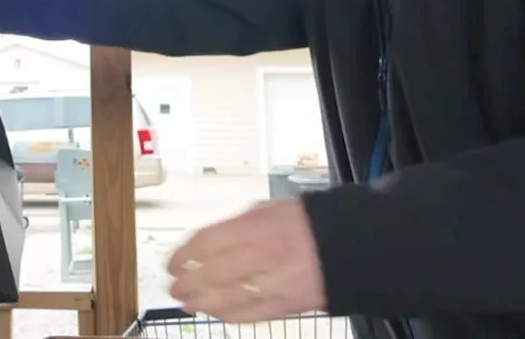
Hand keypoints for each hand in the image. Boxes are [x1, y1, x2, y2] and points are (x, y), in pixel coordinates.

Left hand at [167, 198, 325, 322]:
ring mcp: (274, 285)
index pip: (207, 243)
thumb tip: (208, 244)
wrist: (353, 248)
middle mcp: (262, 257)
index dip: (183, 256)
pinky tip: (214, 312)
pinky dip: (227, 315)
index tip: (171, 263)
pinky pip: (249, 315)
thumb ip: (238, 226)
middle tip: (173, 286)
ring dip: (201, 302)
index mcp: (256, 228)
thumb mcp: (269, 210)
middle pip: (211, 275)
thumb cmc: (308, 223)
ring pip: (226, 300)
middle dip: (186, 283)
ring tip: (186, 301)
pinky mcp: (286, 307)